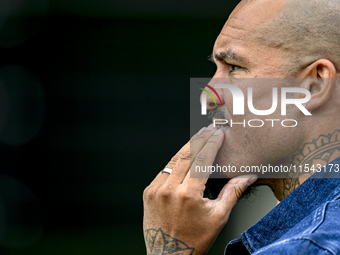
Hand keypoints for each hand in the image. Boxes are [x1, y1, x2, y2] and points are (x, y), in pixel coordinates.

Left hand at [143, 125, 257, 254]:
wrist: (168, 254)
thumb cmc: (194, 239)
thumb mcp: (218, 217)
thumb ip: (233, 192)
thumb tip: (248, 176)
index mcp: (188, 194)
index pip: (202, 160)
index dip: (212, 143)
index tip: (219, 133)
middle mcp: (169, 189)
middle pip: (186, 154)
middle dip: (199, 139)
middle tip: (209, 128)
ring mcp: (156, 189)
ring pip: (173, 159)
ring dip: (186, 146)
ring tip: (198, 137)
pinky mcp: (149, 191)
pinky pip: (164, 170)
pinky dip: (175, 161)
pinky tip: (183, 155)